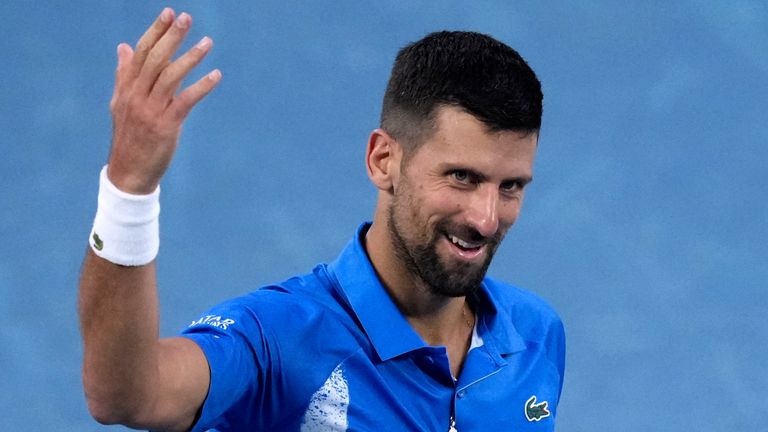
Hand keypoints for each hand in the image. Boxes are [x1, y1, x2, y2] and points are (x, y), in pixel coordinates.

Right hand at [107, 8, 220, 193]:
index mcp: (127, 88)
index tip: (169, 13)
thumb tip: (124, 46)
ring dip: (191, 57)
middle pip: (155, 60)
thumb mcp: (122, 104)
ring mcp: (151, 111)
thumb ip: (124, 74)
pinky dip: (202, 86)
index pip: (141, 52)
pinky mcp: (166, 126)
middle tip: (187, 18)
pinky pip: (185, 101)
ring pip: (171, 76)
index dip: (156, 32)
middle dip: (172, 37)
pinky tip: (216, 75)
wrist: (129, 172)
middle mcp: (137, 96)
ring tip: (208, 42)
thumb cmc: (131, 137)